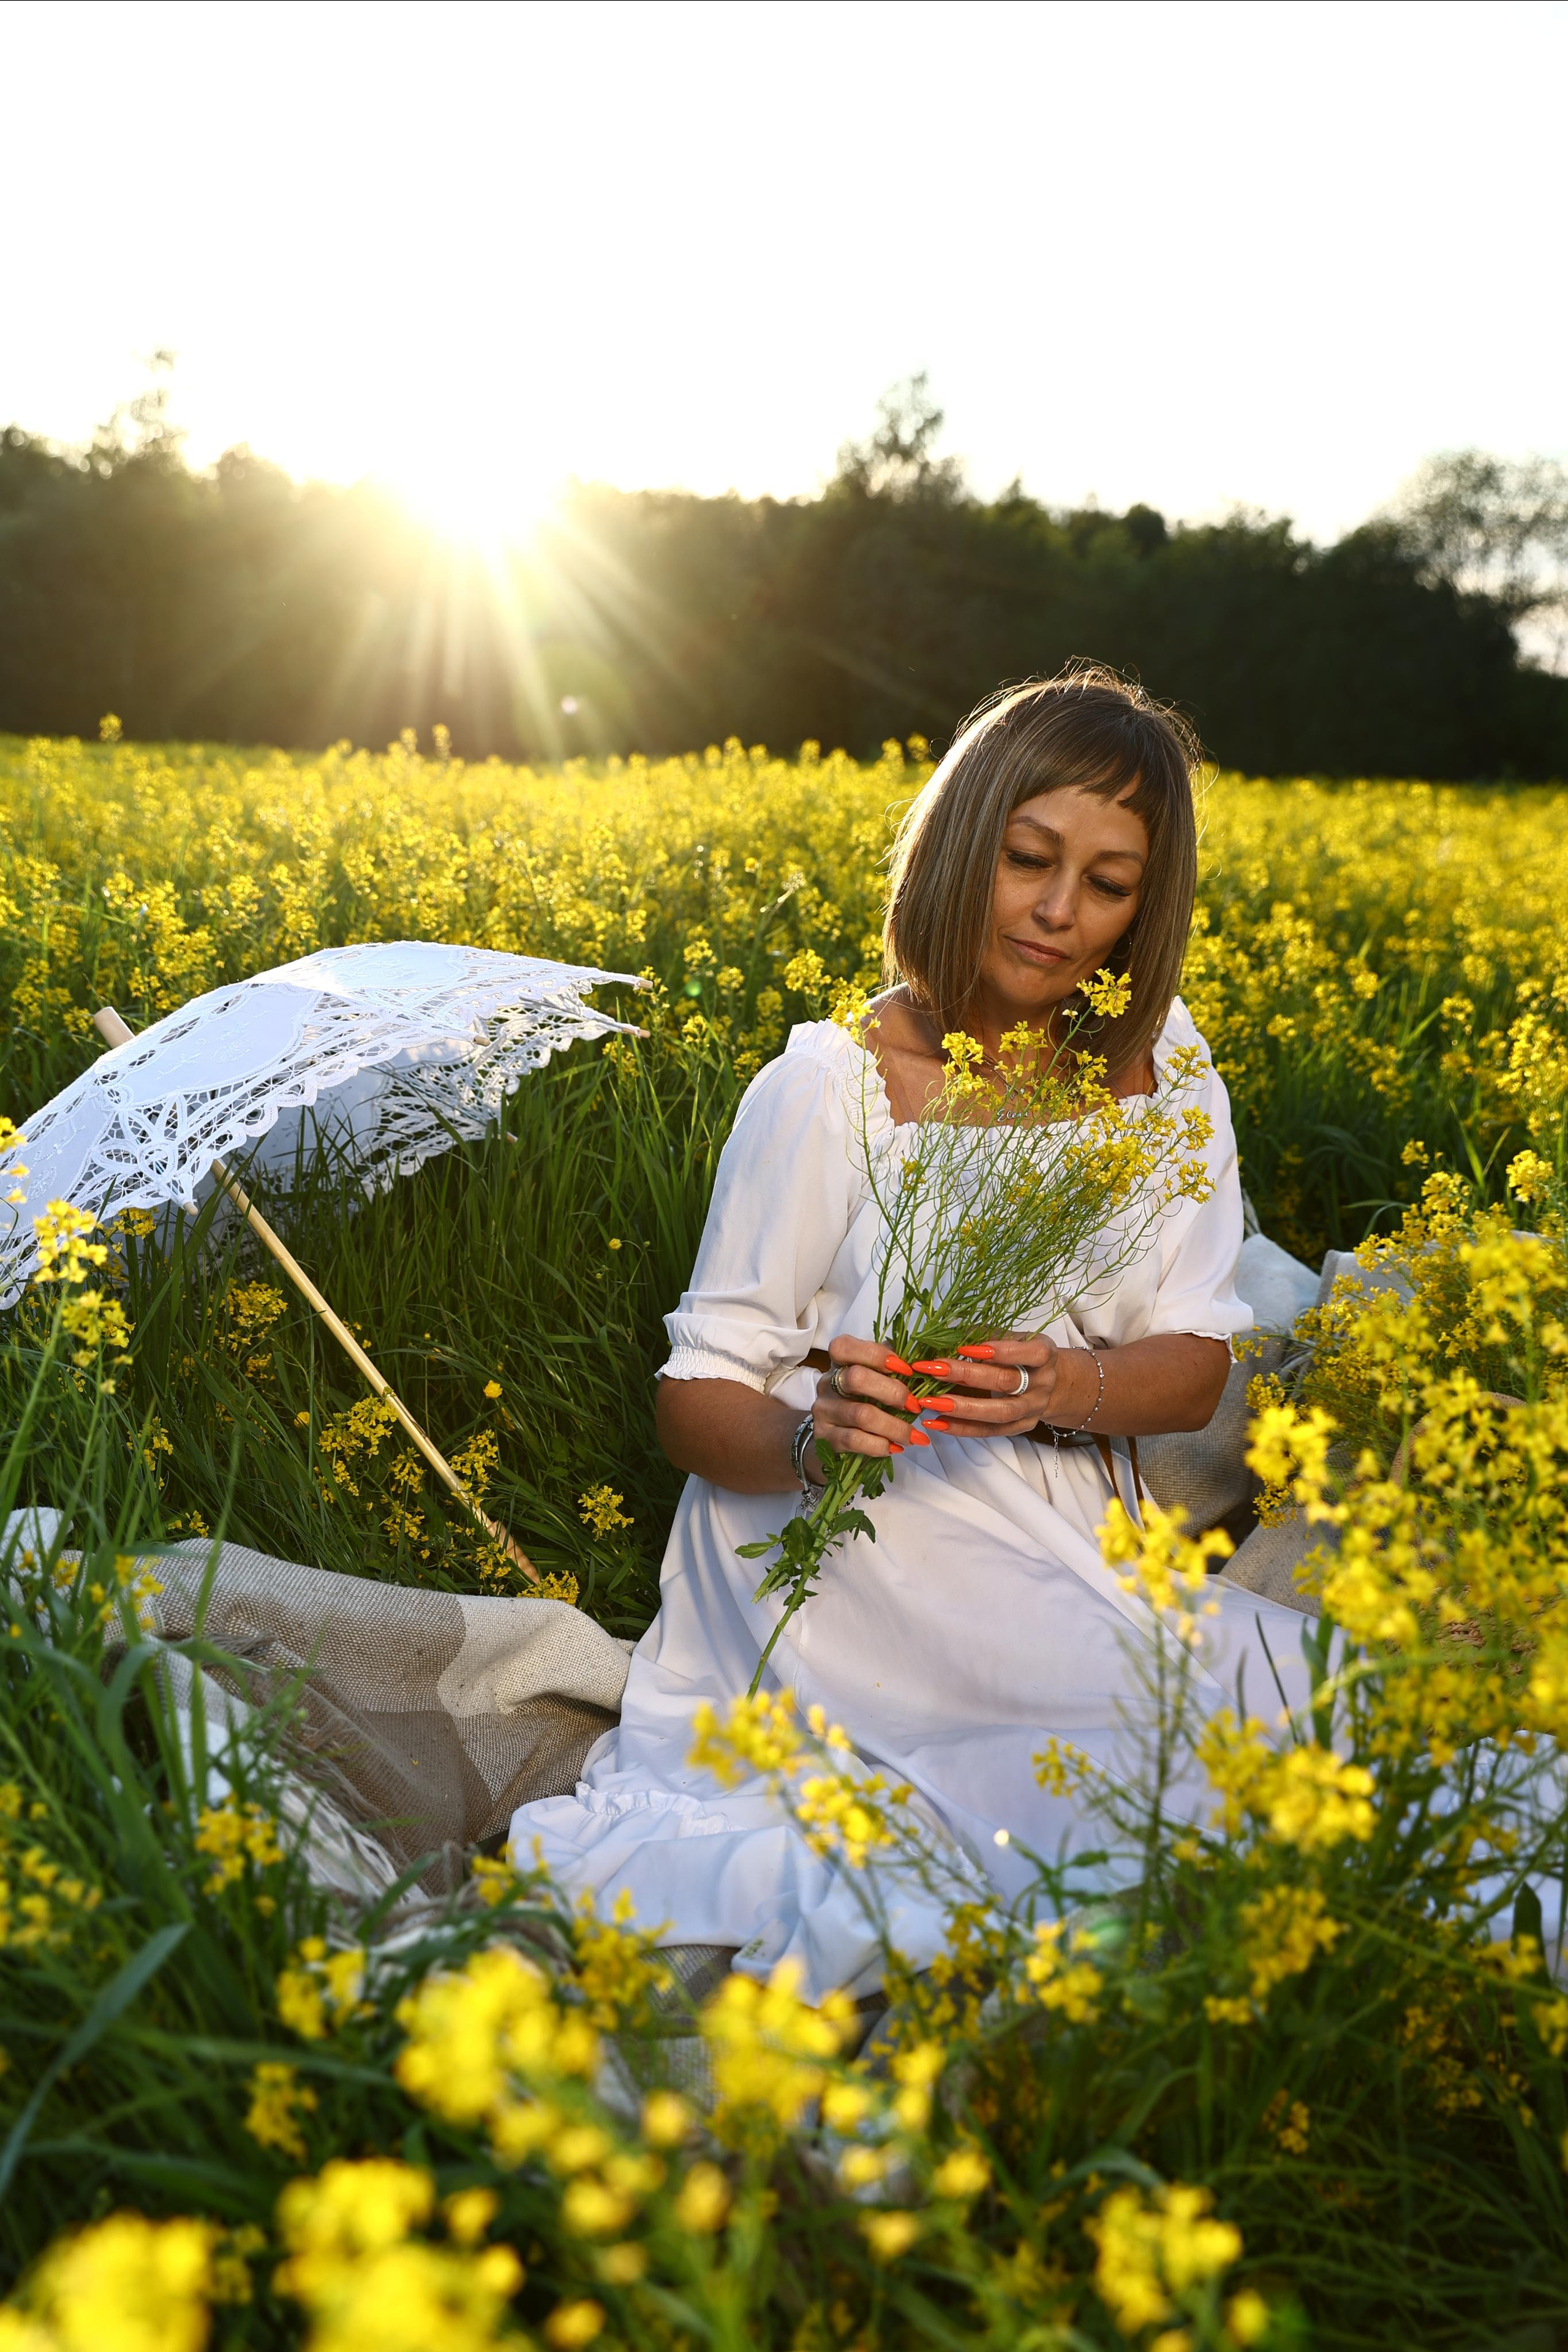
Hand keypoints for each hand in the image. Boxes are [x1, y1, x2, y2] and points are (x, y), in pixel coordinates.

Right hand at [810, 1333, 923, 1470]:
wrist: (837, 1433)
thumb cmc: (864, 1399)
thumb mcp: (875, 1377)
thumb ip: (892, 1366)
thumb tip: (921, 1364)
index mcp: (840, 1362)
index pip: (845, 1347)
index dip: (876, 1355)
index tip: (906, 1370)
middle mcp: (828, 1384)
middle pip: (856, 1378)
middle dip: (893, 1392)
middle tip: (914, 1405)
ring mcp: (824, 1411)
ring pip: (861, 1414)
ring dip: (894, 1426)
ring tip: (914, 1435)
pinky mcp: (825, 1437)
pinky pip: (855, 1440)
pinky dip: (880, 1445)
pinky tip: (895, 1447)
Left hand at [906, 1332, 1076, 1440]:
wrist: (1047, 1385)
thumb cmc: (1021, 1354)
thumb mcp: (1012, 1338)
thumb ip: (985, 1335)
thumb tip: (946, 1334)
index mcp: (1044, 1354)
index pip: (1029, 1354)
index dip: (999, 1351)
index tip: (964, 1348)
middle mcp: (1042, 1383)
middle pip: (1006, 1382)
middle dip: (967, 1376)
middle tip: (935, 1370)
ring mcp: (1032, 1409)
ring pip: (999, 1413)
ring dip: (962, 1408)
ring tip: (930, 1402)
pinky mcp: (1020, 1428)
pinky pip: (989, 1431)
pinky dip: (961, 1428)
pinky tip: (937, 1422)